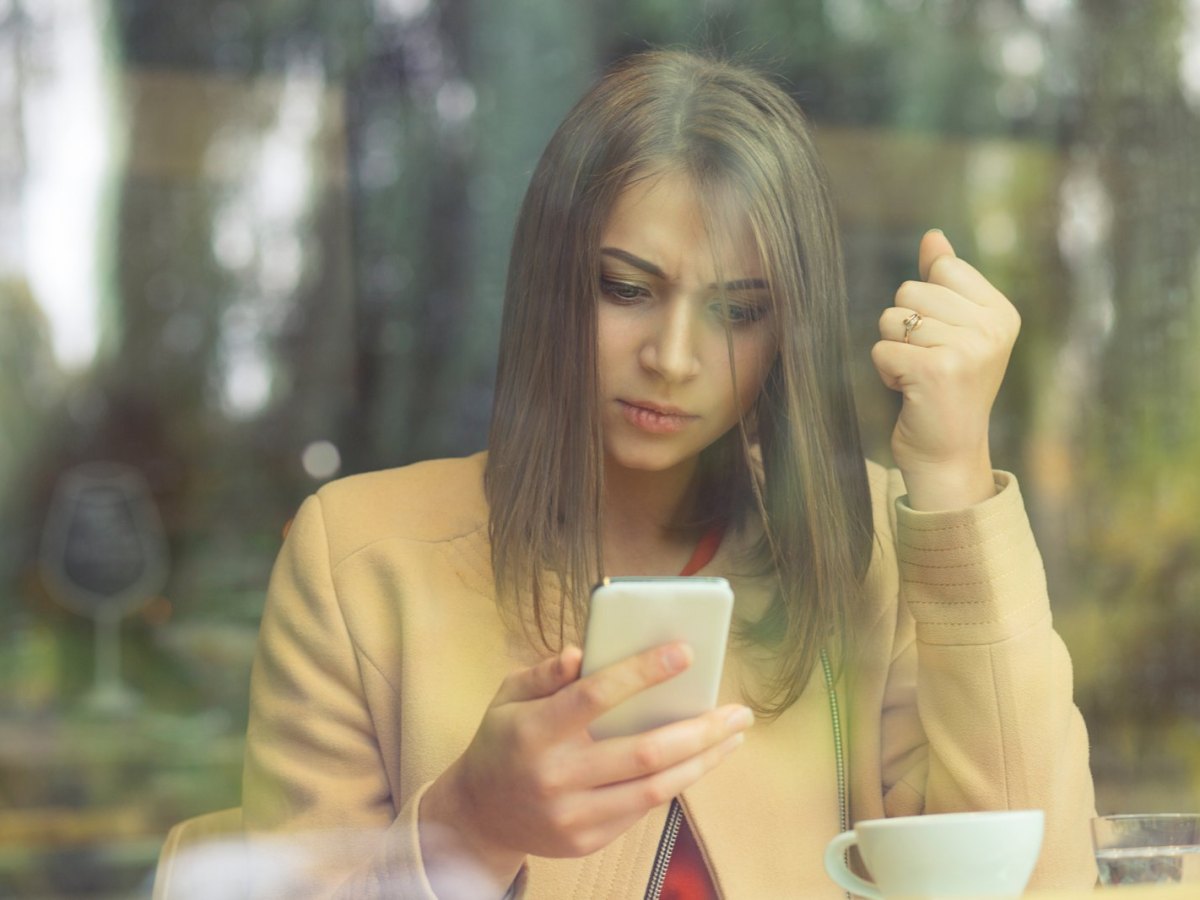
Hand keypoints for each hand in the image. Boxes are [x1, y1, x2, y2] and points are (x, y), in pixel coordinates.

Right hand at [418, 643, 751, 894]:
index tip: (684, 652)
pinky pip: (643, 809)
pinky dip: (675, 782)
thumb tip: (585, 652)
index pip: (595, 696)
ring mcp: (572, 815)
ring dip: (703, 761)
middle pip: (643, 751)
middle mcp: (555, 776)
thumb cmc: (502, 741)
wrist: (479, 815)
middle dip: (700, 729)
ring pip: (655, 788)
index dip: (642, 673)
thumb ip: (545, 672)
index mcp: (534, 731)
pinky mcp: (586, 841)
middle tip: (738, 710)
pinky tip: (699, 760)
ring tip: (733, 736)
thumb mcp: (508, 696)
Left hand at [870, 230, 1019, 509]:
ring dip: (894, 350)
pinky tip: (910, 392)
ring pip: (891, 319)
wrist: (948, 455)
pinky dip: (886, 373)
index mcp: (1002, 313)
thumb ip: (945, 281)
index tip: (944, 339)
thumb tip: (933, 236)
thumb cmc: (947, 390)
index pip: (942, 270)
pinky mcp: (936, 371)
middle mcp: (992, 329)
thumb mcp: (955, 330)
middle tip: (928, 364)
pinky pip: (881, 350)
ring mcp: (967, 349)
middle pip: (910, 291)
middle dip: (904, 328)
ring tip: (919, 378)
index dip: (927, 303)